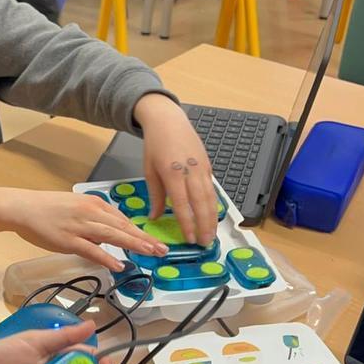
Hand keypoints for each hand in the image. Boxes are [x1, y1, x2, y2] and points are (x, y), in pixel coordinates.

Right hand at [0, 187, 167, 271]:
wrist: (23, 207)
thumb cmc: (48, 208)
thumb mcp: (76, 208)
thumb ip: (94, 221)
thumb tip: (108, 237)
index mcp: (94, 203)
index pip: (123, 219)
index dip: (140, 232)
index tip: (155, 242)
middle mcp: (91, 212)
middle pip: (123, 227)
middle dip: (144, 240)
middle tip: (162, 250)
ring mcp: (80, 226)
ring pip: (113, 236)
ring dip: (134, 246)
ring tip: (150, 254)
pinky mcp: (68, 239)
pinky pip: (91, 249)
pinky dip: (107, 257)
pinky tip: (119, 265)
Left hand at [134, 93, 218, 245]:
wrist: (168, 120)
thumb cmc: (155, 144)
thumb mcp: (149, 170)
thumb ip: (155, 195)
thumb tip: (154, 217)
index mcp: (173, 173)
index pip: (182, 204)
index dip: (187, 223)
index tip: (189, 239)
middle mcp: (191, 171)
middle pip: (201, 204)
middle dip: (205, 226)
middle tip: (205, 243)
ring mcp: (202, 168)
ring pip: (211, 198)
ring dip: (213, 218)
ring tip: (212, 234)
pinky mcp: (208, 165)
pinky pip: (212, 189)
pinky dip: (215, 204)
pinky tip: (214, 216)